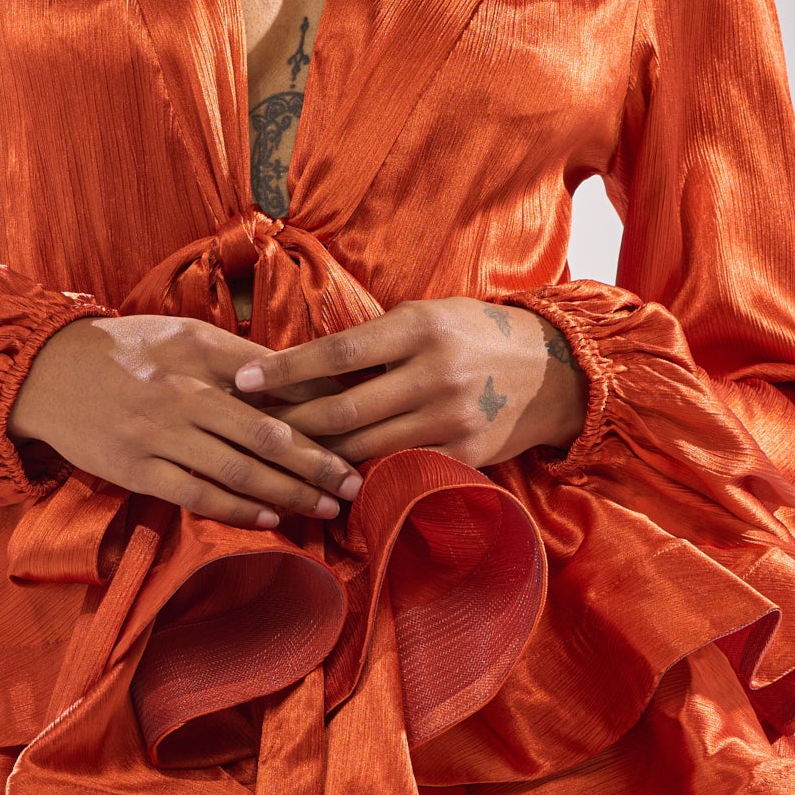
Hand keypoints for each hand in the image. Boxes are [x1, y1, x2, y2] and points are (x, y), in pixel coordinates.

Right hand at [7, 313, 364, 530]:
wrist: (47, 371)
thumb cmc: (126, 351)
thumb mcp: (182, 335)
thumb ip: (237, 356)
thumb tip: (300, 377)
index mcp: (203, 351)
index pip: (278, 382)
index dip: (323, 408)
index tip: (357, 426)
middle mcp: (186, 392)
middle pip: (269, 434)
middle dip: (320, 462)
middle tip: (355, 481)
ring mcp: (161, 433)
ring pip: (241, 471)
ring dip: (291, 493)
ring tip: (327, 505)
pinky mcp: (138, 468)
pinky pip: (198, 495)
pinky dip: (239, 509)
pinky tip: (271, 517)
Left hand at [232, 298, 586, 469]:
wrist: (552, 370)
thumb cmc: (474, 334)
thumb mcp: (428, 314)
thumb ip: (375, 337)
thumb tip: (301, 361)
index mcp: (419, 328)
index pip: (336, 353)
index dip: (285, 370)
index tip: (242, 381)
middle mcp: (433, 373)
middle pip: (341, 409)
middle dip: (287, 424)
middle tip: (245, 429)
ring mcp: (450, 418)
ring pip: (362, 447)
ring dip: (314, 457)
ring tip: (274, 458)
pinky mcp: (462, 454)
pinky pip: (397, 470)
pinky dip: (359, 477)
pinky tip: (327, 480)